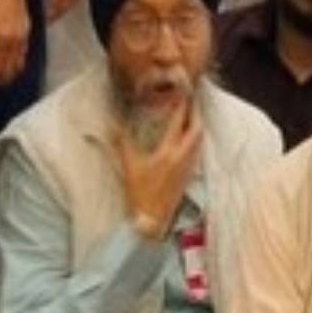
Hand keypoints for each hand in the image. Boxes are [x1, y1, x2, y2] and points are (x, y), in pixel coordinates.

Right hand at [117, 99, 203, 237]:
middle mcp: (183, 156)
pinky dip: (196, 138)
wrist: (152, 218)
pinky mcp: (190, 173)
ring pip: (200, 139)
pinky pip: (198, 149)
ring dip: (197, 124)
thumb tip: (111, 125)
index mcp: (169, 152)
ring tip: (192, 114)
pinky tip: (190, 137)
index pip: (179, 123)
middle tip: (192, 100)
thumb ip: (121, 143)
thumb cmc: (140, 192)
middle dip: (196, 113)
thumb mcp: (129, 166)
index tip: (184, 93)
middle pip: (197, 128)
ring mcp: (189, 165)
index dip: (182, 106)